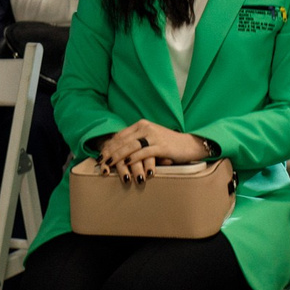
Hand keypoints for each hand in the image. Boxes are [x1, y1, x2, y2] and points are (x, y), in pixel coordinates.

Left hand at [93, 120, 212, 180]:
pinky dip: (134, 158)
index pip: (120, 135)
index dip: (108, 146)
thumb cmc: (168, 145)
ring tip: (110, 165)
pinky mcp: (162, 146)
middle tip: (101, 163)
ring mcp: (154, 136)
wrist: (189, 144)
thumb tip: (118, 153)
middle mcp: (146, 127)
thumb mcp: (150, 140)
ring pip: (131, 146)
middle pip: (122, 141)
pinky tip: (127, 164)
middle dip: (110, 153)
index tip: (99, 156)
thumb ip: (136, 142)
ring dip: (118, 157)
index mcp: (141, 124)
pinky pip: (144, 152)